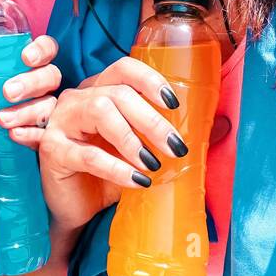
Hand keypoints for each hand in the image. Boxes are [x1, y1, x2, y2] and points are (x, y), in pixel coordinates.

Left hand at [0, 35, 62, 151]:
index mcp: (34, 61)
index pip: (48, 48)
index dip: (41, 50)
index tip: (25, 57)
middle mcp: (46, 82)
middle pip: (50, 77)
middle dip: (30, 84)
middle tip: (8, 92)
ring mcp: (49, 107)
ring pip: (49, 106)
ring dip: (28, 112)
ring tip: (2, 119)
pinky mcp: (45, 131)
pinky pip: (45, 133)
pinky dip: (32, 135)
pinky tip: (15, 134)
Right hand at [35, 56, 187, 233]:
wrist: (74, 207)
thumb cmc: (107, 173)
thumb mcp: (140, 151)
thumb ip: (169, 137)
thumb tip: (222, 128)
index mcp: (98, 90)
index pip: (124, 68)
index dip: (150, 80)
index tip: (174, 103)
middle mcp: (78, 98)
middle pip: (118, 92)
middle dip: (152, 120)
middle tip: (176, 146)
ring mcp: (61, 121)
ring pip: (100, 111)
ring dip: (132, 138)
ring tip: (153, 163)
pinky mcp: (52, 150)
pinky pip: (88, 155)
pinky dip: (117, 167)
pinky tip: (137, 180)